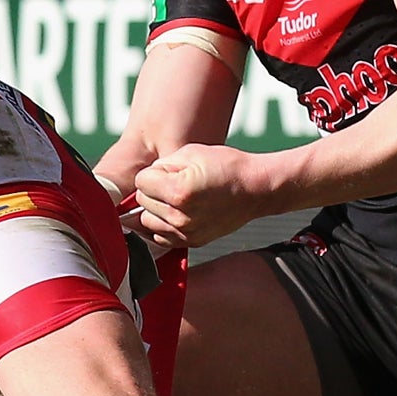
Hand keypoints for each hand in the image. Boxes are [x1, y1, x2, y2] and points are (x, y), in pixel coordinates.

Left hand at [131, 143, 270, 247]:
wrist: (255, 189)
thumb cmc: (227, 167)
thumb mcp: (190, 153)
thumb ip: (161, 165)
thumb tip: (144, 179)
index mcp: (177, 191)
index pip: (140, 182)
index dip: (152, 173)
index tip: (169, 171)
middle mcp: (179, 216)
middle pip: (142, 202)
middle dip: (153, 191)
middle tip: (176, 183)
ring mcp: (185, 232)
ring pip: (147, 222)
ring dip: (156, 209)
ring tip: (177, 199)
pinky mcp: (191, 242)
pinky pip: (160, 237)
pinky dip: (163, 226)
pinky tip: (178, 213)